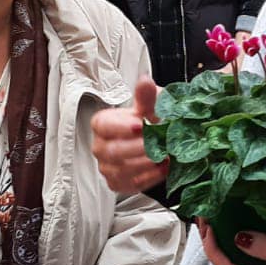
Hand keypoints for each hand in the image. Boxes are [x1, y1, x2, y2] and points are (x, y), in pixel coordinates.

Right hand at [90, 76, 166, 194]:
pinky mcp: (118, 184)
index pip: (103, 126)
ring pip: (122, 170)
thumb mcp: (148, 108)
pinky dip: (150, 177)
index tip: (141, 126)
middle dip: (138, 148)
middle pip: (113, 151)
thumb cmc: (146, 122)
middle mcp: (100, 147)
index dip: (121, 127)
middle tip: (159, 143)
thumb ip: (146, 97)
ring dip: (147, 163)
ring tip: (165, 155)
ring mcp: (108, 167)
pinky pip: (132, 184)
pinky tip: (164, 167)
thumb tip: (145, 80)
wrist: (152, 142)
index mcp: (102, 124)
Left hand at [195, 220, 265, 264]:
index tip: (208, 226)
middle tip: (206, 217)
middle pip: (227, 261)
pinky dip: (241, 232)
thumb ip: (265, 247)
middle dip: (212, 241)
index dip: (212, 248)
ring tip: (216, 216)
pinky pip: (251, 245)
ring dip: (224, 236)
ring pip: (238, 253)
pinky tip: (238, 217)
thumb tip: (237, 237)